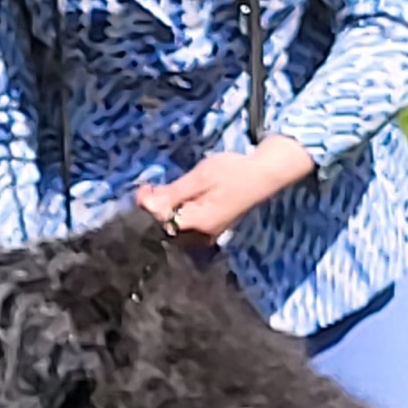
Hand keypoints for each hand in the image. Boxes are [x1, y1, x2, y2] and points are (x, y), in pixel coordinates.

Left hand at [134, 135, 315, 240]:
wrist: (264, 174)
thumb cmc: (233, 172)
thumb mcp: (199, 178)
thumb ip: (172, 194)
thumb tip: (146, 204)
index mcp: (198, 224)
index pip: (160, 220)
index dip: (147, 203)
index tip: (143, 186)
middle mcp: (202, 235)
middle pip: (167, 225)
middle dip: (155, 207)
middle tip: (151, 187)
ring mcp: (208, 234)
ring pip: (176, 225)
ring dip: (166, 208)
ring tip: (163, 190)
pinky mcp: (212, 228)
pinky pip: (187, 223)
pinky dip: (179, 211)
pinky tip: (179, 197)